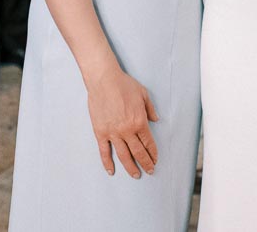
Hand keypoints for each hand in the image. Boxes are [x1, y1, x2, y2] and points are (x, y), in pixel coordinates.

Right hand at [85, 63, 158, 178]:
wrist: (104, 80)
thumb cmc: (124, 85)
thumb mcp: (143, 94)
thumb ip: (150, 109)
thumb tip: (156, 119)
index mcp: (139, 122)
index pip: (148, 143)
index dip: (153, 153)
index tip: (155, 160)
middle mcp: (127, 130)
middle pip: (138, 152)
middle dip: (145, 163)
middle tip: (150, 171)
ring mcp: (113, 133)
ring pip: (123, 155)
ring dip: (131, 167)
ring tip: (136, 175)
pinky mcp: (100, 132)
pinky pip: (104, 151)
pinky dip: (107, 163)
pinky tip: (111, 171)